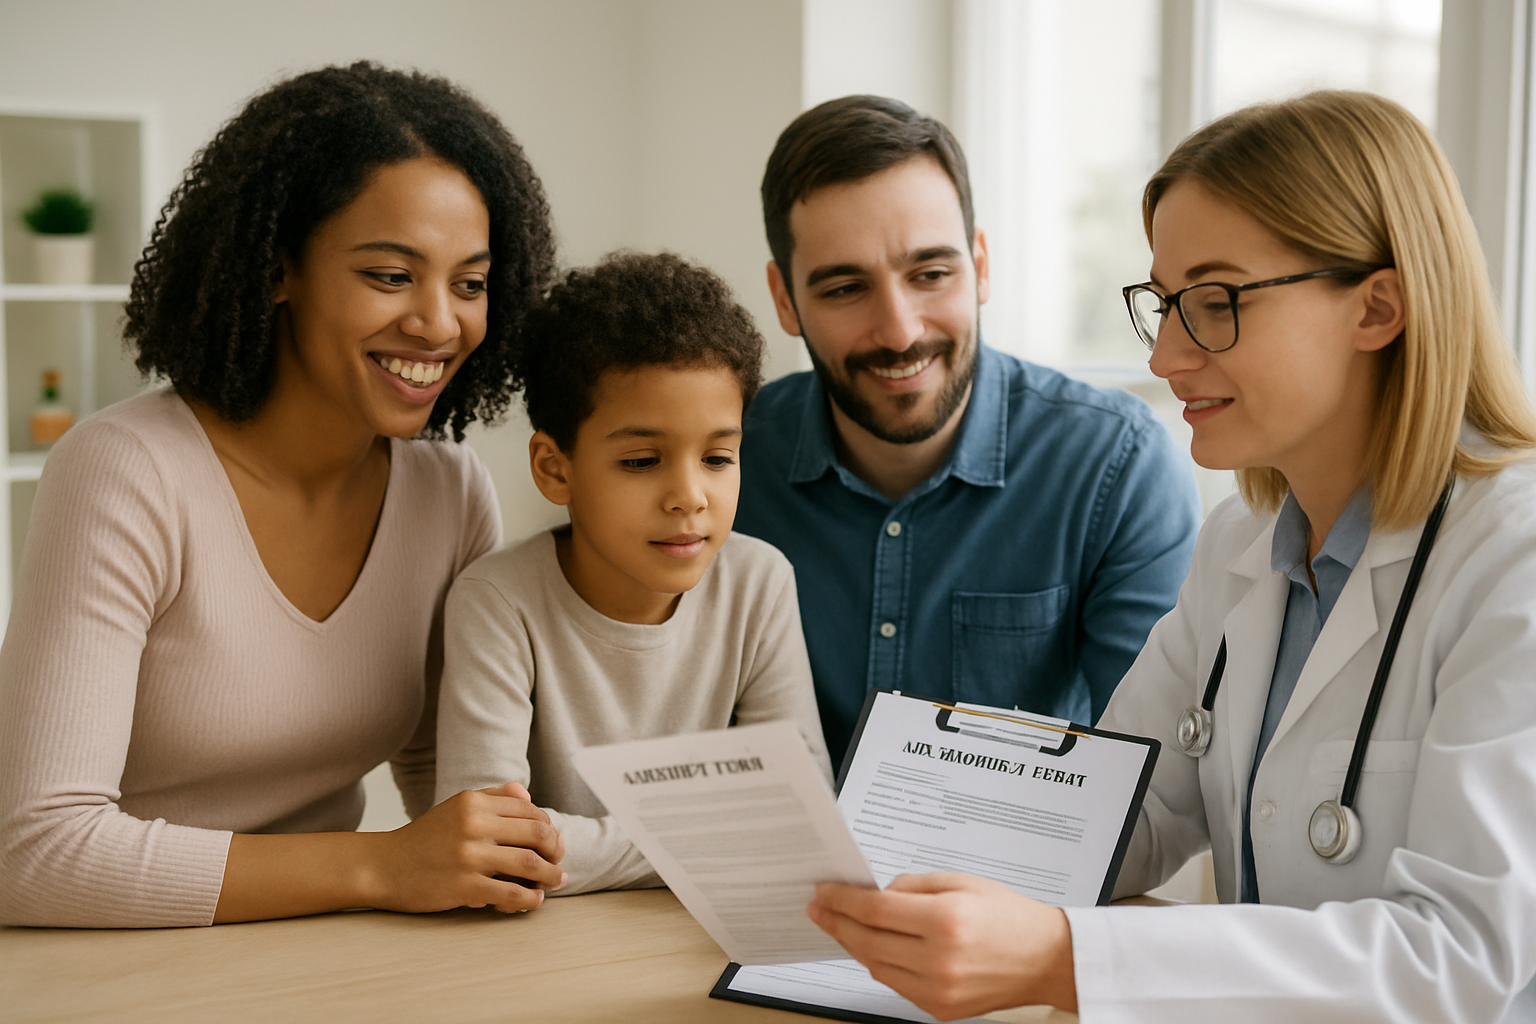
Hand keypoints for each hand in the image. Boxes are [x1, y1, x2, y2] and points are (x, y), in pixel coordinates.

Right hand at [365, 782, 566, 913]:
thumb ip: (492, 797)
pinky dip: (530, 899)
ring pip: (530, 864)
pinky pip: (511, 893)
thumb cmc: (424, 839)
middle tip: (559, 862)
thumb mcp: (456, 807)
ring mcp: (469, 856)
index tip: (552, 842)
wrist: (383, 866)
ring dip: (551, 876)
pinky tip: (533, 900)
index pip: (530, 811)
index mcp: (474, 802)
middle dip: (556, 850)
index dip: (548, 828)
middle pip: (537, 834)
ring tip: (556, 881)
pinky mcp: (464, 886)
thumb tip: (527, 794)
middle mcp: (474, 824)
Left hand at [807, 872, 1076, 1019]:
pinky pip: (894, 985)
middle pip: (868, 941)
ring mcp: (939, 990)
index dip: (842, 901)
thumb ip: (913, 885)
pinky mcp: (940, 1008)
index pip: (875, 911)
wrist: (1046, 958)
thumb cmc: (1008, 915)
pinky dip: (877, 964)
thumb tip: (876, 893)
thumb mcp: (961, 882)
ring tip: (841, 925)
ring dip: (853, 945)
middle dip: (837, 922)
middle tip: (819, 908)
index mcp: (946, 921)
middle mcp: (940, 960)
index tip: (824, 893)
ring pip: (875, 967)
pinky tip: (871, 947)